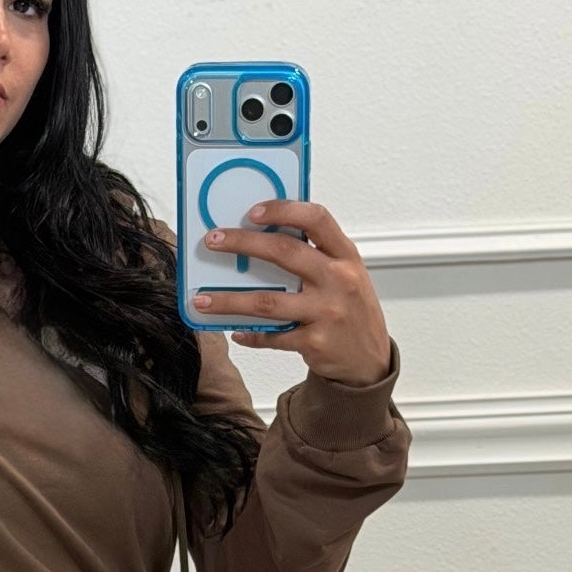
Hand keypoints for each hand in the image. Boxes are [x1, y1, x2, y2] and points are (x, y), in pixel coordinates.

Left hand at [191, 200, 391, 385]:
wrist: (369, 360)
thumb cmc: (351, 310)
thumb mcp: (345, 274)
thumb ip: (316, 255)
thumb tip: (263, 238)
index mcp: (345, 255)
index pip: (316, 219)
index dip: (283, 210)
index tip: (252, 211)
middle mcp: (339, 280)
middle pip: (284, 252)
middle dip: (243, 243)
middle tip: (213, 241)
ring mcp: (327, 312)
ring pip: (267, 302)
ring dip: (229, 301)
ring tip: (202, 300)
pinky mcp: (314, 342)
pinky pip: (272, 337)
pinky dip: (251, 335)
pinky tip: (235, 331)